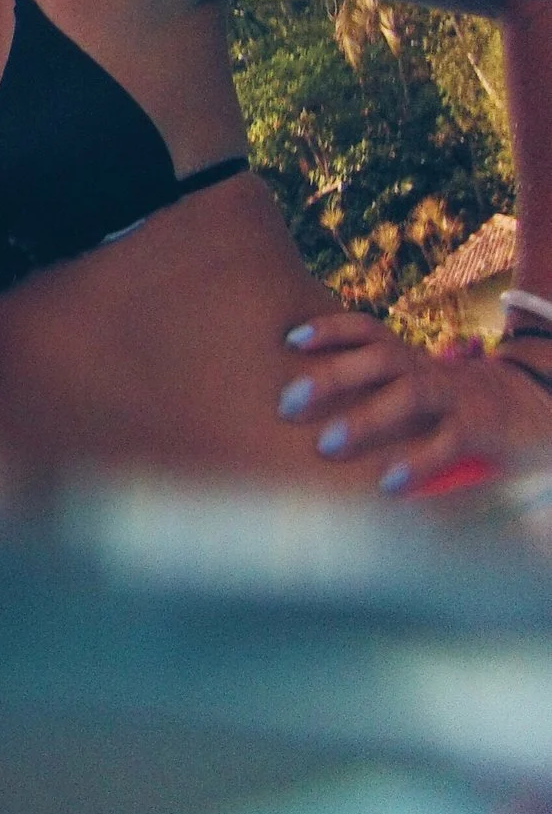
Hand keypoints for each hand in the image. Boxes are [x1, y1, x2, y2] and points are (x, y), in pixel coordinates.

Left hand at [278, 311, 551, 492]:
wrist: (533, 411)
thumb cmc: (452, 404)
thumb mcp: (415, 386)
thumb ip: (372, 391)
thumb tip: (300, 403)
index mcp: (409, 359)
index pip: (368, 330)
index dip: (330, 328)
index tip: (290, 340)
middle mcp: (429, 370)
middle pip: (380, 358)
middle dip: (332, 375)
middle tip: (286, 403)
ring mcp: (455, 397)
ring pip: (410, 394)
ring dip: (366, 417)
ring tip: (326, 445)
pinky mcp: (480, 429)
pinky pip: (447, 443)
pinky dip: (417, 462)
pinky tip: (387, 484)